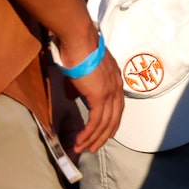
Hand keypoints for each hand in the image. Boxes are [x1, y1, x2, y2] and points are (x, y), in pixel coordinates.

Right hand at [62, 37, 122, 154]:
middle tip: (94, 148)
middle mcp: (116, 88)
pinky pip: (96, 121)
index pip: (116, 107)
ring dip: (93, 139)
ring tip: (83, 149)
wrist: (79, 39)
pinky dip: (88, 133)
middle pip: (114, 119)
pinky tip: (81, 141)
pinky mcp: (99, 96)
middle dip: (103, 136)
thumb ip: (79, 86)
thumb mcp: (81, 71)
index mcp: (115, 81)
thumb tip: (72, 96)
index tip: (103, 134)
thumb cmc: (77, 50)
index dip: (110, 123)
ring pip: (104, 123)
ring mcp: (109, 92)